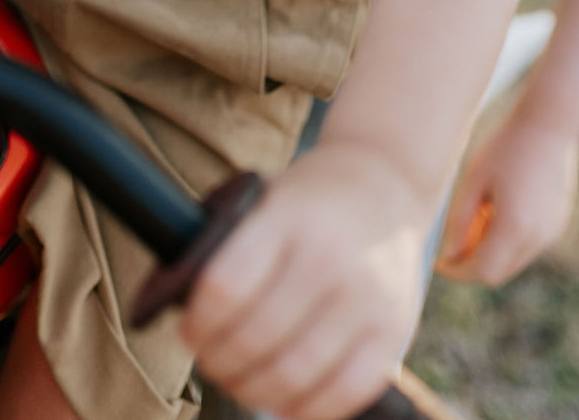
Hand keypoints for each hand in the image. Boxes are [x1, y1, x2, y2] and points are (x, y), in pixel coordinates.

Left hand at [180, 143, 431, 419]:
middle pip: (254, 338)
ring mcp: (367, 296)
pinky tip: (285, 399)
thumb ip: (231, 247)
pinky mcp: (395, 330)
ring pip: (293, 374)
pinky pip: (344, 393)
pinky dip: (305, 408)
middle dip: (218, 360)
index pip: (225, 286)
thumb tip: (182, 306)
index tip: (188, 327)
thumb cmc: (310, 200)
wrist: (386, 182)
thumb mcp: (267, 199)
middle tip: (210, 358)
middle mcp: (330, 257)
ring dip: (253, 389)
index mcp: (288, 217)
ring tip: (240, 379)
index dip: (197, 320)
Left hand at [435, 107, 578, 285]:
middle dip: (471, 264)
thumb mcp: (472, 181)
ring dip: (489, 252)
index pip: (482, 271)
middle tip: (451, 241)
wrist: (547, 125)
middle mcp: (537, 237)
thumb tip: (449, 253)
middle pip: (498, 272)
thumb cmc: (504, 147)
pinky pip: (527, 246)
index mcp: (514, 227)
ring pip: (513, 261)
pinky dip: (506, 241)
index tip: (438, 263)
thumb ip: (459, 221)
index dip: (457, 272)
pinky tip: (495, 210)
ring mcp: (551, 232)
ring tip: (474, 217)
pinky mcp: (557, 223)